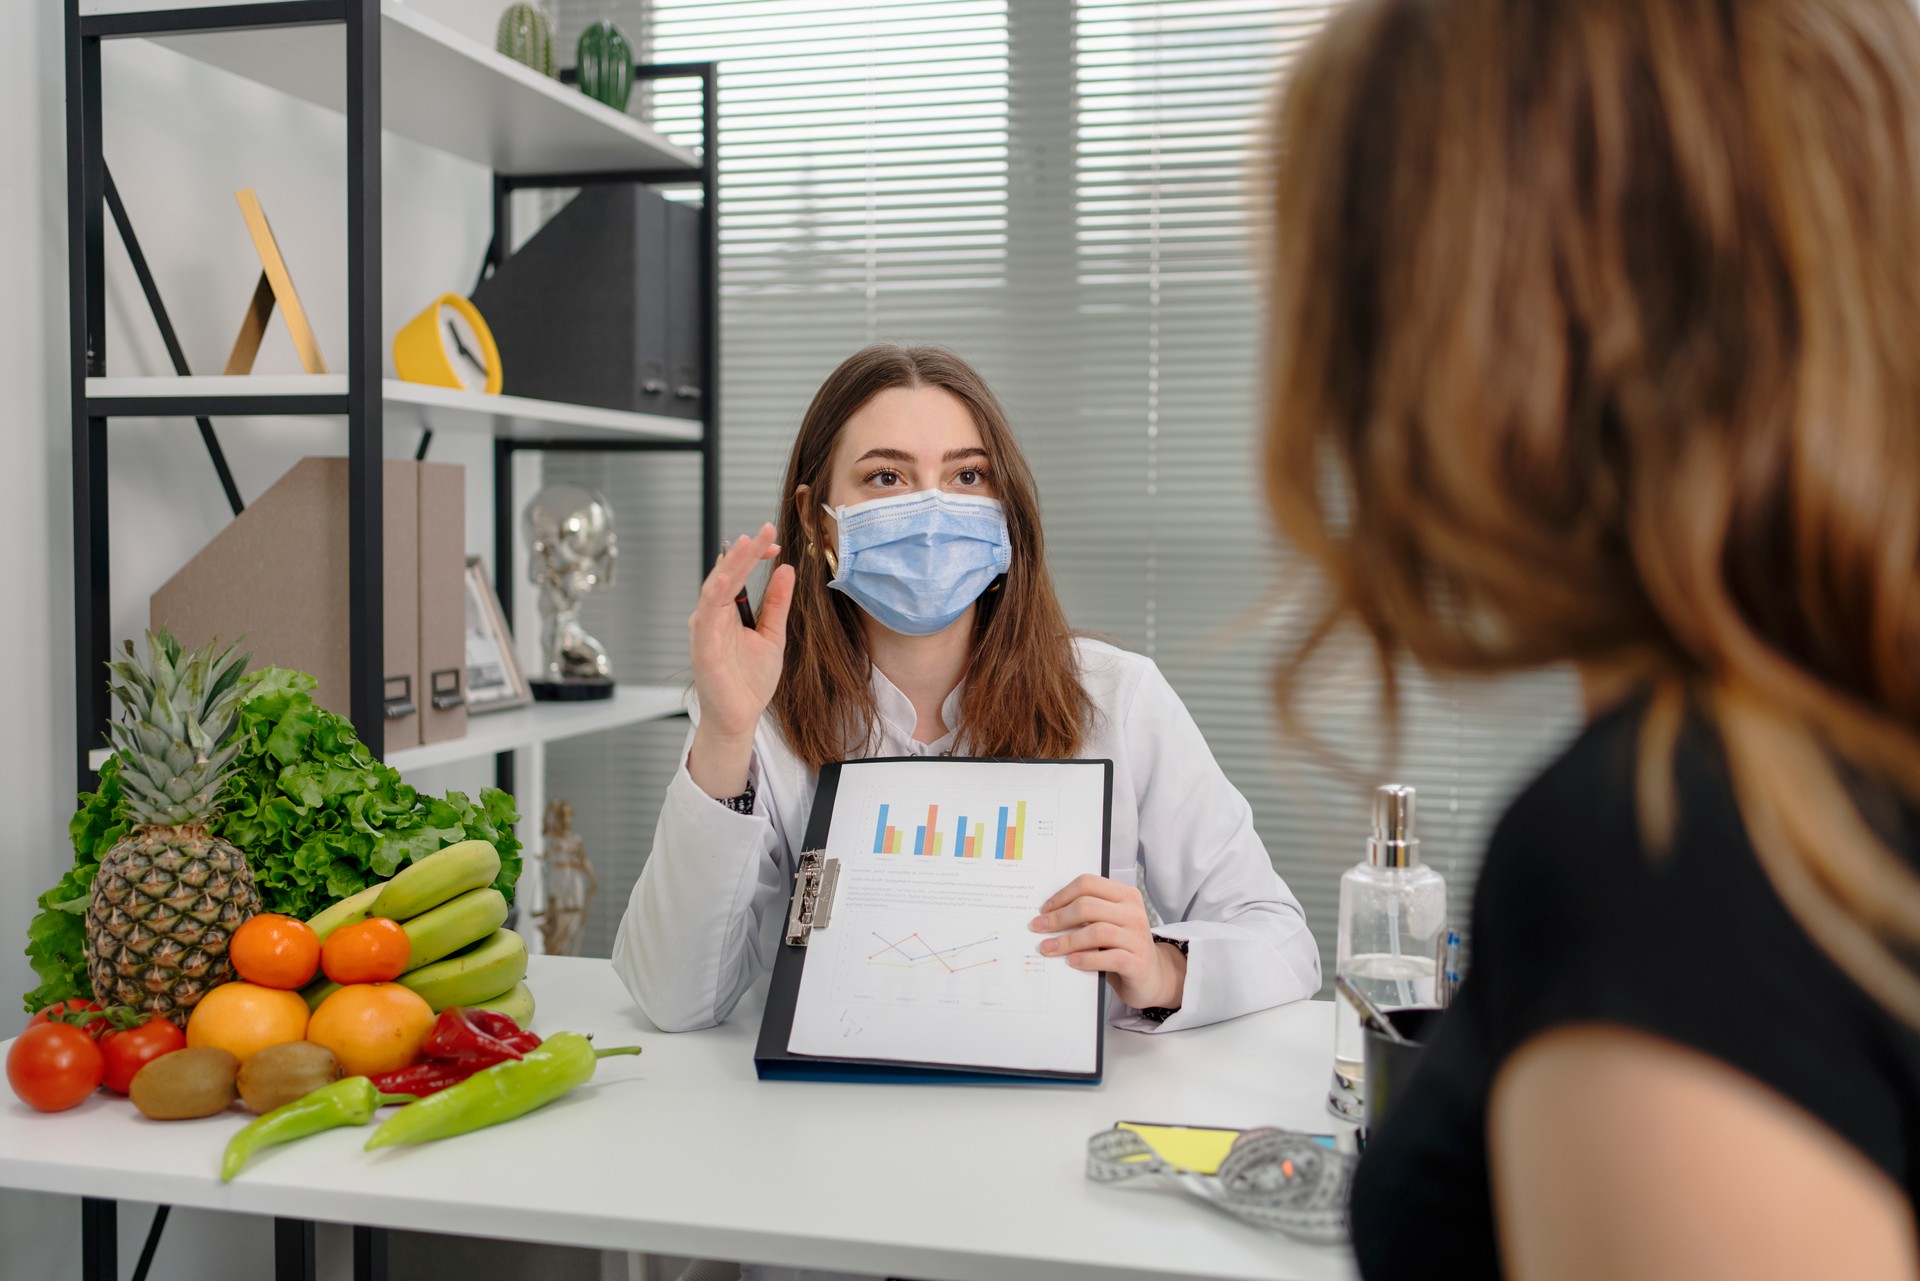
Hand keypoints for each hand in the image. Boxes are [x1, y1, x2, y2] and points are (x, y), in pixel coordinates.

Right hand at [686, 525, 794, 796]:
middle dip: (745, 552)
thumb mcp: (772, 635)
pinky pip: (705, 617)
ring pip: (714, 589)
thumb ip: (777, 603)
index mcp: (728, 613)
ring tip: (744, 544)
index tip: (775, 544)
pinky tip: (723, 579)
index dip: (754, 556)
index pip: (737, 574)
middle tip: (765, 530)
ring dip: (728, 566)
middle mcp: (713, 616)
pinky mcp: (702, 647)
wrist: (740, 717)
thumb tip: (785, 569)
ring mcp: (705, 630)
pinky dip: (713, 596)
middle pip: (726, 575)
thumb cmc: (749, 681)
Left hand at [1031, 875, 1186, 1011]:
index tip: (1044, 910)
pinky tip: (1072, 962)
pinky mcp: (1138, 962)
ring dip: (1067, 940)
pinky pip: (1109, 957)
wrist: (1152, 976)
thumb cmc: (1122, 946)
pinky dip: (1087, 959)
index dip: (1062, 895)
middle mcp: (1133, 912)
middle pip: (1088, 906)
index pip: (1088, 884)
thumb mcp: (1109, 923)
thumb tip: (1047, 916)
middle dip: (1058, 918)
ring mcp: (1137, 937)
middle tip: (1038, 928)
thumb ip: (1088, 914)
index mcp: (1126, 895)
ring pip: (1097, 931)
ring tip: (1048, 948)